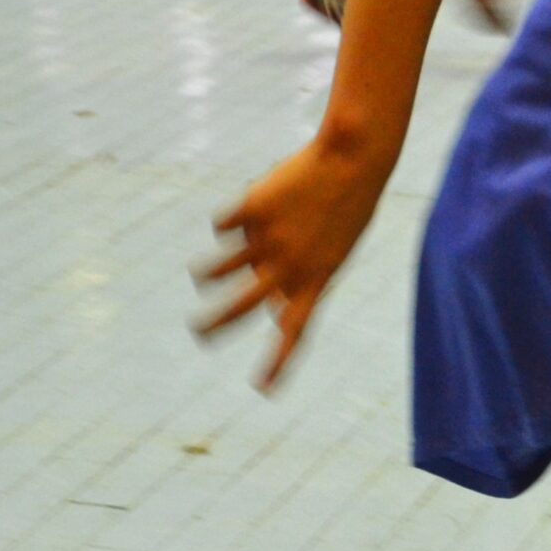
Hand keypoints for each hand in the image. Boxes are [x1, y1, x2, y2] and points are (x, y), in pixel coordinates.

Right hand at [194, 135, 392, 387]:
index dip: (279, 363)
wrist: (353, 161)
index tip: (262, 389)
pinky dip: (230, 223)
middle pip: (241, 305)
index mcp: (316, 280)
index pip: (296, 331)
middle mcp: (288, 265)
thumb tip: (265, 306)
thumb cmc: (345, 210)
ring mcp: (267, 238)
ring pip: (218, 268)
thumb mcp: (329, 253)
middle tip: (197, 333)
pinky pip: (223, 226)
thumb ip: (298, 280)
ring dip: (207, 274)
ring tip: (201, 278)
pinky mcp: (250, 210)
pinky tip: (252, 207)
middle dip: (214, 324)